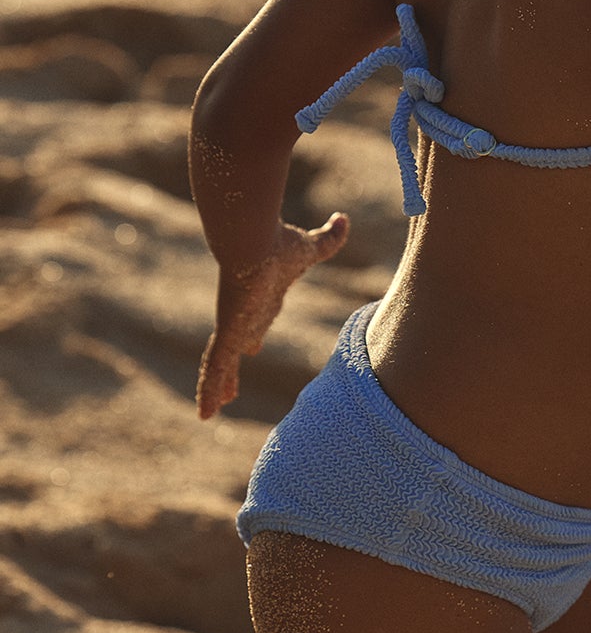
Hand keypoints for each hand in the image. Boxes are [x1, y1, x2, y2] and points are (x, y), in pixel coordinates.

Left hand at [197, 212, 348, 419]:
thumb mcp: (311, 248)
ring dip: (217, 386)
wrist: (252, 243)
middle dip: (233, 365)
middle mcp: (245, 315)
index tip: (250, 346)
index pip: (257, 320)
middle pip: (237, 346)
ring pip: (222, 363)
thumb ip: (327, 238)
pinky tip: (205, 414)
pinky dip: (209, 391)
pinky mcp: (226, 336)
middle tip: (229, 384)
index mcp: (262, 298)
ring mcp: (232, 327)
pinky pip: (216, 369)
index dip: (252, 334)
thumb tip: (344, 218)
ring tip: (210, 411)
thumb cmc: (279, 245)